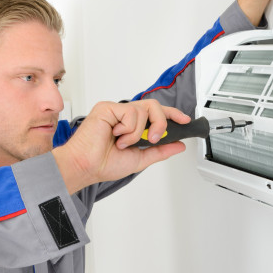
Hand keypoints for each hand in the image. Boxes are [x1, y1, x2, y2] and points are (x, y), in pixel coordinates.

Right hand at [52, 100, 189, 192]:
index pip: (156, 113)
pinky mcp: (107, 108)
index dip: (172, 114)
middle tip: (155, 138)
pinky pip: (130, 112)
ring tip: (123, 143)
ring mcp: (116, 110)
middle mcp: (125, 116)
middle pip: (154, 106)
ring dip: (137, 132)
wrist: (87, 166)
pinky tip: (115, 135)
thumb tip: (179, 145)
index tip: (185, 121)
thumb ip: (160, 151)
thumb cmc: (104, 164)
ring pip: (143, 110)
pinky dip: (127, 129)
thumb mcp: (141, 159)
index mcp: (132, 126)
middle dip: (160, 122)